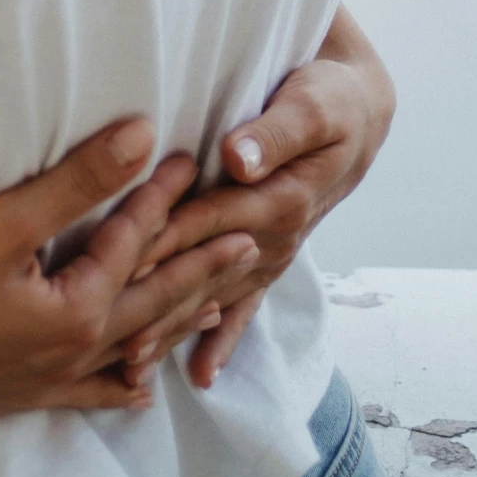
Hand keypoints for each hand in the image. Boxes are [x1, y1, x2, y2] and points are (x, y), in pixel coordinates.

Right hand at [0, 119, 258, 415]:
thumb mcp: (4, 225)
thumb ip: (76, 181)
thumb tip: (142, 134)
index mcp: (80, 309)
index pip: (136, 241)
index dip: (164, 194)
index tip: (191, 156)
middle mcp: (77, 350)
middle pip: (154, 300)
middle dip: (202, 264)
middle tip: (249, 236)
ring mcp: (51, 377)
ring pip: (133, 347)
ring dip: (176, 318)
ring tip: (216, 302)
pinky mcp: (23, 392)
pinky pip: (91, 393)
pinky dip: (121, 384)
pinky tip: (136, 386)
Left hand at [124, 6, 394, 389]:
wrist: (358, 112)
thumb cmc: (330, 100)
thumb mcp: (312, 107)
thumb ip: (274, 134)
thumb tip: (237, 158)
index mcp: (280, 200)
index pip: (209, 222)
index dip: (166, 241)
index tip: (122, 265)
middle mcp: (274, 236)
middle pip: (206, 271)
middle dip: (162, 306)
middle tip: (117, 343)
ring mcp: (271, 250)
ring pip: (217, 295)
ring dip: (178, 330)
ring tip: (137, 367)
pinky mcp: (269, 252)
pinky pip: (245, 302)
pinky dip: (223, 338)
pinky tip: (202, 375)